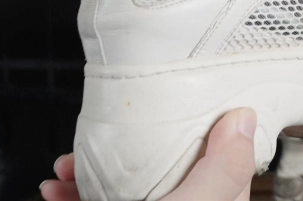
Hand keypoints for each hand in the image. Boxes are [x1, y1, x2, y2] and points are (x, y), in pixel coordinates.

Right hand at [39, 107, 256, 200]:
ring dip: (93, 174)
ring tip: (66, 168)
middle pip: (167, 173)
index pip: (225, 167)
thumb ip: (223, 168)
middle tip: (110, 138)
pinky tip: (58, 192)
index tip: (182, 109)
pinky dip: (78, 196)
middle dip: (130, 152)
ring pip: (128, 190)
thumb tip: (244, 121)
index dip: (204, 133)